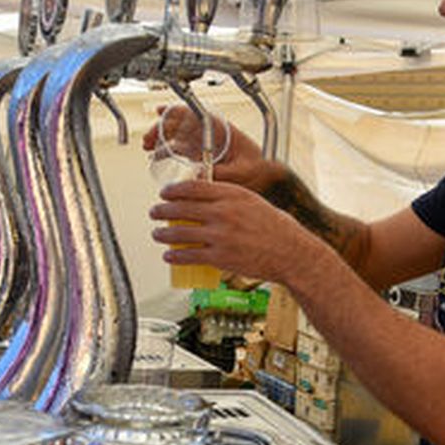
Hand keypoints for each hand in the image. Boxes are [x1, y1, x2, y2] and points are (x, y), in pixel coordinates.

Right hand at [142, 104, 273, 191]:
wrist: (265, 177)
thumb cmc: (260, 169)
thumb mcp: (242, 171)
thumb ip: (222, 173)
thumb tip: (202, 177)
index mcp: (221, 129)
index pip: (194, 113)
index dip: (175, 111)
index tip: (161, 113)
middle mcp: (210, 133)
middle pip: (179, 124)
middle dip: (161, 129)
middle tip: (148, 139)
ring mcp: (204, 143)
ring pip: (176, 136)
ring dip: (160, 139)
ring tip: (148, 148)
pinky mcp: (201, 155)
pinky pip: (179, 149)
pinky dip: (166, 151)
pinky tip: (156, 157)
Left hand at [149, 178, 322, 283]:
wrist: (290, 252)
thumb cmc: (274, 227)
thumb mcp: (252, 201)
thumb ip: (228, 197)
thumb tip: (204, 197)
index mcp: (232, 195)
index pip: (193, 187)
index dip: (173, 190)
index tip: (165, 193)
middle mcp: (224, 213)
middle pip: (182, 208)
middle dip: (162, 211)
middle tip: (155, 212)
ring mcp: (220, 236)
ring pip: (181, 233)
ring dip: (163, 234)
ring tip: (157, 235)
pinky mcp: (220, 257)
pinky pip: (189, 255)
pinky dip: (175, 255)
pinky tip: (169, 255)